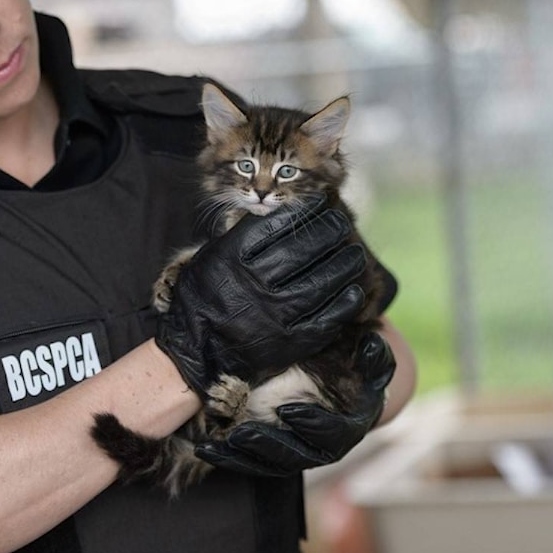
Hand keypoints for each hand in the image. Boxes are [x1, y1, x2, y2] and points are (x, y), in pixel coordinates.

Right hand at [155, 194, 365, 398]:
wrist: (197, 351)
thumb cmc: (206, 296)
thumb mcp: (213, 256)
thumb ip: (242, 234)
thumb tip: (281, 212)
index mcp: (231, 258)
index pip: (276, 225)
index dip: (304, 211)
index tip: (320, 202)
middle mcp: (253, 284)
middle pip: (303, 250)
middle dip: (330, 232)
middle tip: (343, 224)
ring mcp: (273, 314)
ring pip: (321, 282)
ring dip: (344, 265)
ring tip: (355, 254)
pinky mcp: (289, 342)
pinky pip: (325, 319)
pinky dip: (344, 303)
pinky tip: (354, 290)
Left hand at [193, 331, 395, 475]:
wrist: (346, 383)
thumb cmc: (356, 365)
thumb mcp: (369, 356)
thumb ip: (373, 355)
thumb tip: (372, 345)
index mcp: (347, 428)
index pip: (329, 434)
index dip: (310, 422)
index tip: (287, 409)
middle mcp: (321, 448)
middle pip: (293, 456)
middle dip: (266, 447)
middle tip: (240, 435)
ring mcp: (297, 454)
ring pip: (268, 464)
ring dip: (240, 458)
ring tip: (212, 446)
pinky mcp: (274, 453)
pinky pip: (251, 461)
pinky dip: (228, 456)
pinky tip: (204, 446)